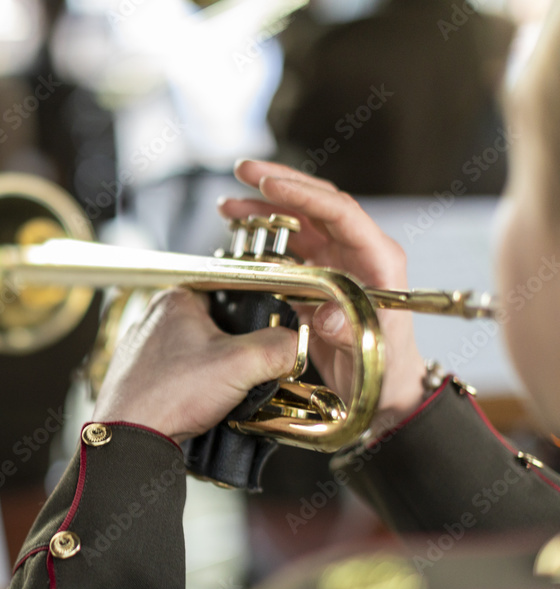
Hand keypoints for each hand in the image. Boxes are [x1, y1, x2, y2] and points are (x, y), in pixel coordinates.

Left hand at [91, 288, 297, 443]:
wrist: (129, 436)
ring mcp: (144, 349)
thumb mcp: (241, 365)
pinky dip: (194, 388)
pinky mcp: (140, 377)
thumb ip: (279, 348)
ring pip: (198, 354)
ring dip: (216, 372)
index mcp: (175, 300)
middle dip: (236, 350)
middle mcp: (155, 319)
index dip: (254, 318)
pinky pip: (180, 375)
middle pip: (215, 326)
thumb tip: (296, 345)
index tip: (265, 339)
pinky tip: (200, 404)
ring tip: (222, 392)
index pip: (229, 294)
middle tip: (245, 372)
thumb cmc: (169, 396)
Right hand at [220, 159, 426, 431]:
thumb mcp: (368, 351)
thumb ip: (347, 330)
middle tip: (244, 172)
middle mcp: (357, 253)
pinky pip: (288, 249)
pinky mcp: (317, 279)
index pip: (341, 212)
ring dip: (264, 209)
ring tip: (227, 205)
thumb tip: (324, 314)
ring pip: (298, 222)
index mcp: (378, 260)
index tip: (269, 185)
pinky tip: (238, 233)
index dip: (303, 195)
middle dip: (280, 184)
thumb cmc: (386, 370)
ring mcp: (336, 263)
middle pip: (317, 204)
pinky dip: (263, 238)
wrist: (384, 392)